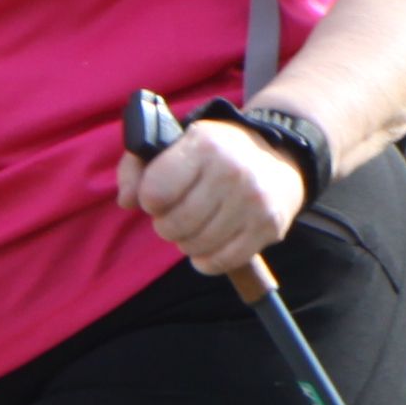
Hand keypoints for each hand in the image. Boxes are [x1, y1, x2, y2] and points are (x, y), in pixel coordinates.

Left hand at [121, 112, 306, 278]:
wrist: (279, 158)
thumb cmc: (215, 153)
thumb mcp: (174, 143)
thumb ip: (136, 166)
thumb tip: (126, 201)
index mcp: (204, 145)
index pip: (154, 193)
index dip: (150, 199)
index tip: (161, 194)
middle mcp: (232, 171)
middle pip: (173, 224)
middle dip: (167, 224)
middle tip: (179, 213)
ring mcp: (253, 201)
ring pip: (195, 246)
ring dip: (188, 242)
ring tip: (197, 226)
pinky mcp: (268, 227)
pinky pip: (221, 262)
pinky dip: (208, 260)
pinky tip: (210, 244)